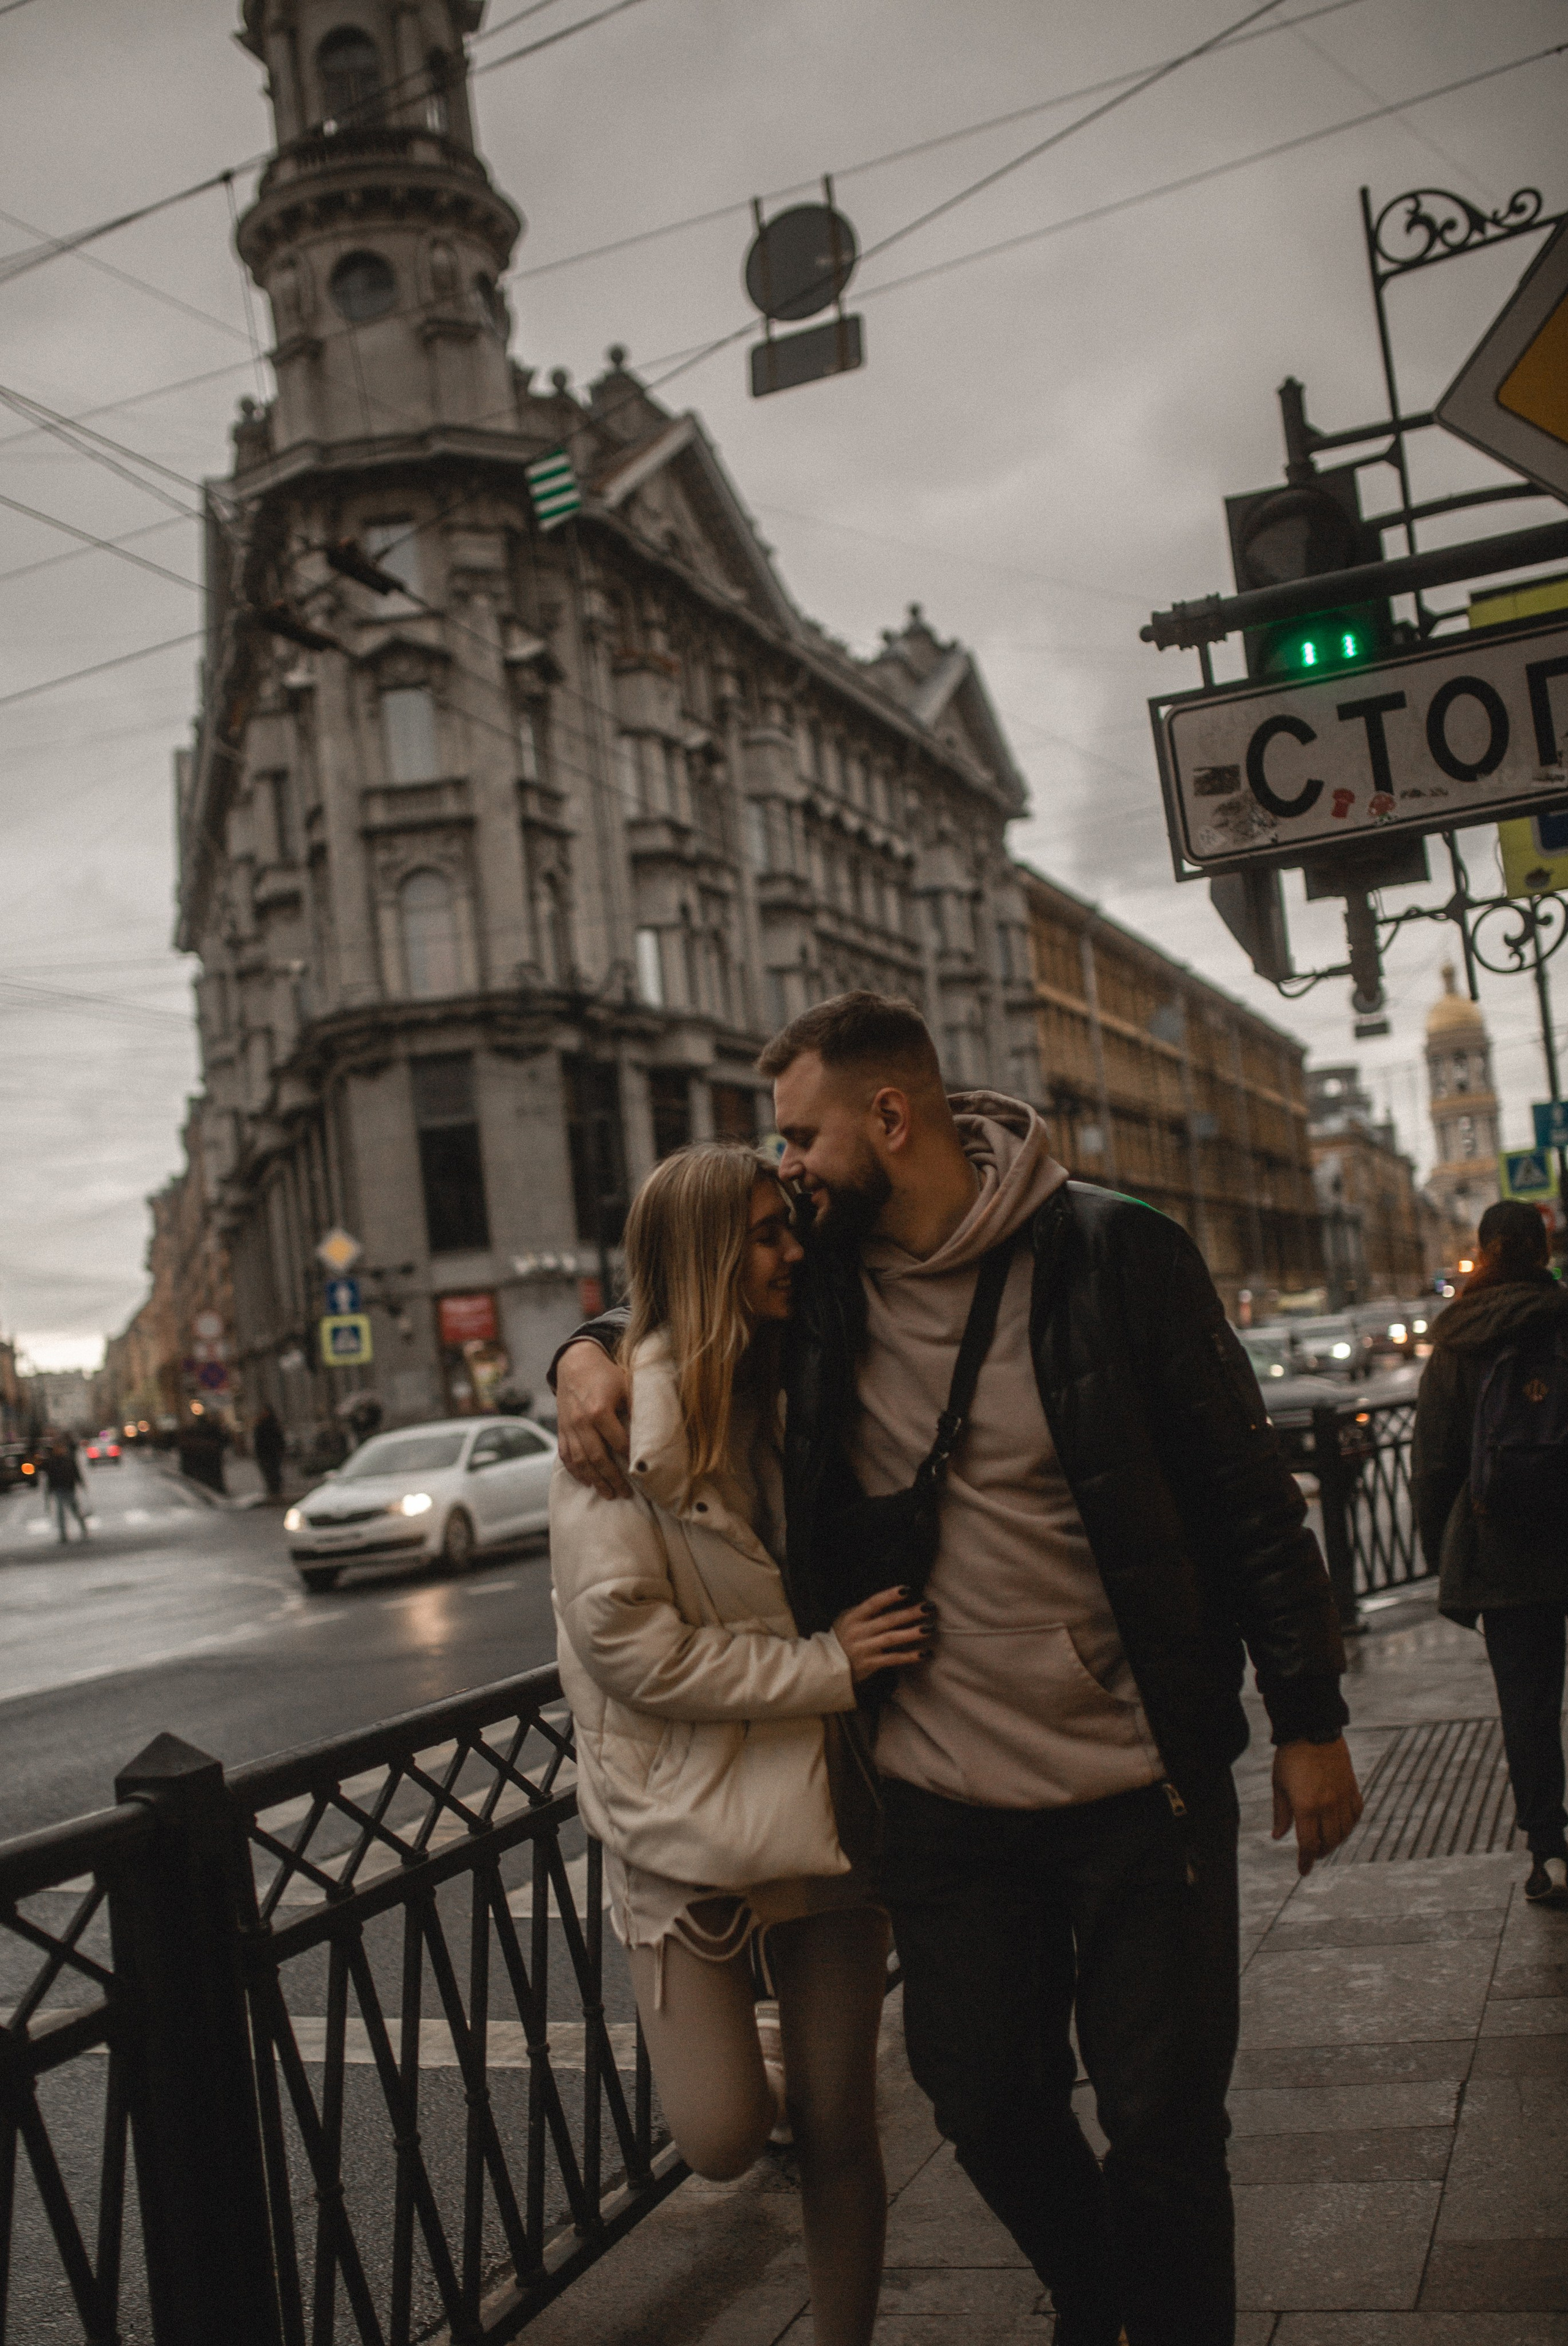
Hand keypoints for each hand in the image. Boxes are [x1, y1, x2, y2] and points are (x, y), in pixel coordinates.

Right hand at [555, 1341, 632, 1499]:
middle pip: (598, 1458)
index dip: (630, 1459)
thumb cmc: (604, 1374)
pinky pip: (566, 1455)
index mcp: (600, 1411)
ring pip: (580, 1461)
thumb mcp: (625, 1385)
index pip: (618, 1443)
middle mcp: (582, 1422)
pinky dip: (575, 1471)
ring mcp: (569, 1427)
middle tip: (624, 1493)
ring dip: (594, 1480)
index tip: (641, 1473)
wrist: (574, 1363)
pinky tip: (586, 1481)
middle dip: (612, 1479)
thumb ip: (636, 1406)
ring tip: (607, 1493)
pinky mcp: (562, 1429)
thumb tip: (654, 1428)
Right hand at [832, 1587, 934, 1684]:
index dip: (890, 1596)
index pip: (874, 1603)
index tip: (907, 1589)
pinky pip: (893, 1659)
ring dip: (912, 1633)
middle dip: (910, 1613)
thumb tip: (891, 1598)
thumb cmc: (842, 1637)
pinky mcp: (871, 1664)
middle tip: (928, 1607)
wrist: (827, 1665)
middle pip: (888, 1620)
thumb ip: (865, 1611)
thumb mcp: (847, 1619)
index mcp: (854, 1617)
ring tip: (930, 1628)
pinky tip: (924, 1653)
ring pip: (892, 1639)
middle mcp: (860, 1631)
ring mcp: (865, 1648)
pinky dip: (909, 1656)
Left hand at [1272, 1736, 1362, 1873]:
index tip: (1303, 1871)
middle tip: (1312, 1855)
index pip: (1308, 1844)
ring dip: (1335, 1842)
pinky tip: (1342, 1826)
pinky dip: (1350, 1825)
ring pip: (1344, 1832)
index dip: (1305, 1861)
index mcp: (1307, 1807)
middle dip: (1319, 1852)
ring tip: (1326, 1843)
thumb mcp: (1279, 1786)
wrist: (1313, 1730)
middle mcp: (1328, 1806)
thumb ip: (1281, 1814)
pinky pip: (1355, 1815)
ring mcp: (1343, 1798)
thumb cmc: (1290, 1758)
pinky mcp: (1353, 1788)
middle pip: (1328, 1842)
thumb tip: (1278, 1837)